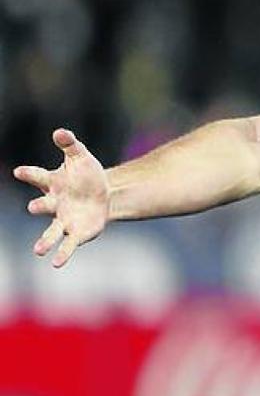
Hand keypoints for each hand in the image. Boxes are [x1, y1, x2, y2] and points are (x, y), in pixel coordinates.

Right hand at [14, 129, 109, 267]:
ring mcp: (64, 220)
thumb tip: (60, 131)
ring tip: (38, 250)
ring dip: (45, 241)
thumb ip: (70, 145)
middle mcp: (54, 203)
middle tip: (33, 207)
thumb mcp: (81, 156)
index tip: (19, 172)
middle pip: (43, 205)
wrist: (104, 194)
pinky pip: (69, 244)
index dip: (28, 174)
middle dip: (38, 206)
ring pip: (51, 232)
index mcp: (52, 183)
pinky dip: (63, 253)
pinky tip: (57, 263)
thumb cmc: (86, 175)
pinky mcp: (77, 232)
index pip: (38, 177)